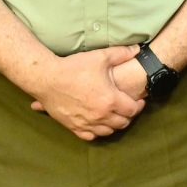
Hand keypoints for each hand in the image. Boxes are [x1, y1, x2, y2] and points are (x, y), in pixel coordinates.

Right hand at [25, 46, 144, 139]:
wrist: (47, 78)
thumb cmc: (74, 67)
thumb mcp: (100, 57)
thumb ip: (121, 53)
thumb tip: (137, 50)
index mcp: (110, 100)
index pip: (133, 110)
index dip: (139, 105)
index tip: (139, 100)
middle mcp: (100, 115)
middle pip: (122, 123)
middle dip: (128, 115)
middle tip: (128, 107)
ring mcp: (86, 123)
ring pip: (108, 131)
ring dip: (114, 125)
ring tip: (114, 115)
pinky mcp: (73, 127)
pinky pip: (90, 136)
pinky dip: (97, 132)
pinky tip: (97, 124)